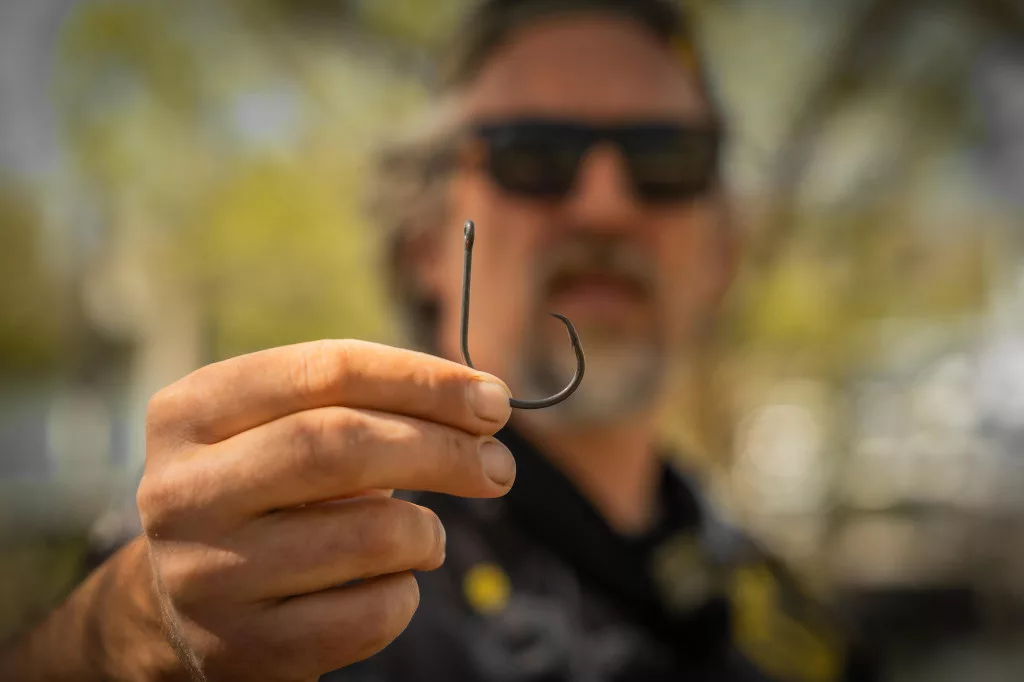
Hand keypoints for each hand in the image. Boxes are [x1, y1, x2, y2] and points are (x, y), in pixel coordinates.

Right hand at [137, 339, 515, 680]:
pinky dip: (404, 594)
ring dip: (426, 532)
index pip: (327, 369)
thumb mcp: (283, 432)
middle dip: (442, 449)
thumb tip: (482, 405)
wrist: (180, 609)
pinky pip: (367, 614)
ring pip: (369, 535)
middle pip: (340, 444)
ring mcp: (205, 575)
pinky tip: (389, 585)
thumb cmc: (264, 496)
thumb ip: (364, 406)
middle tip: (499, 465)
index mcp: (192, 411)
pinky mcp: (240, 649)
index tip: (494, 399)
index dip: (426, 380)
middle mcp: (183, 490)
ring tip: (429, 537)